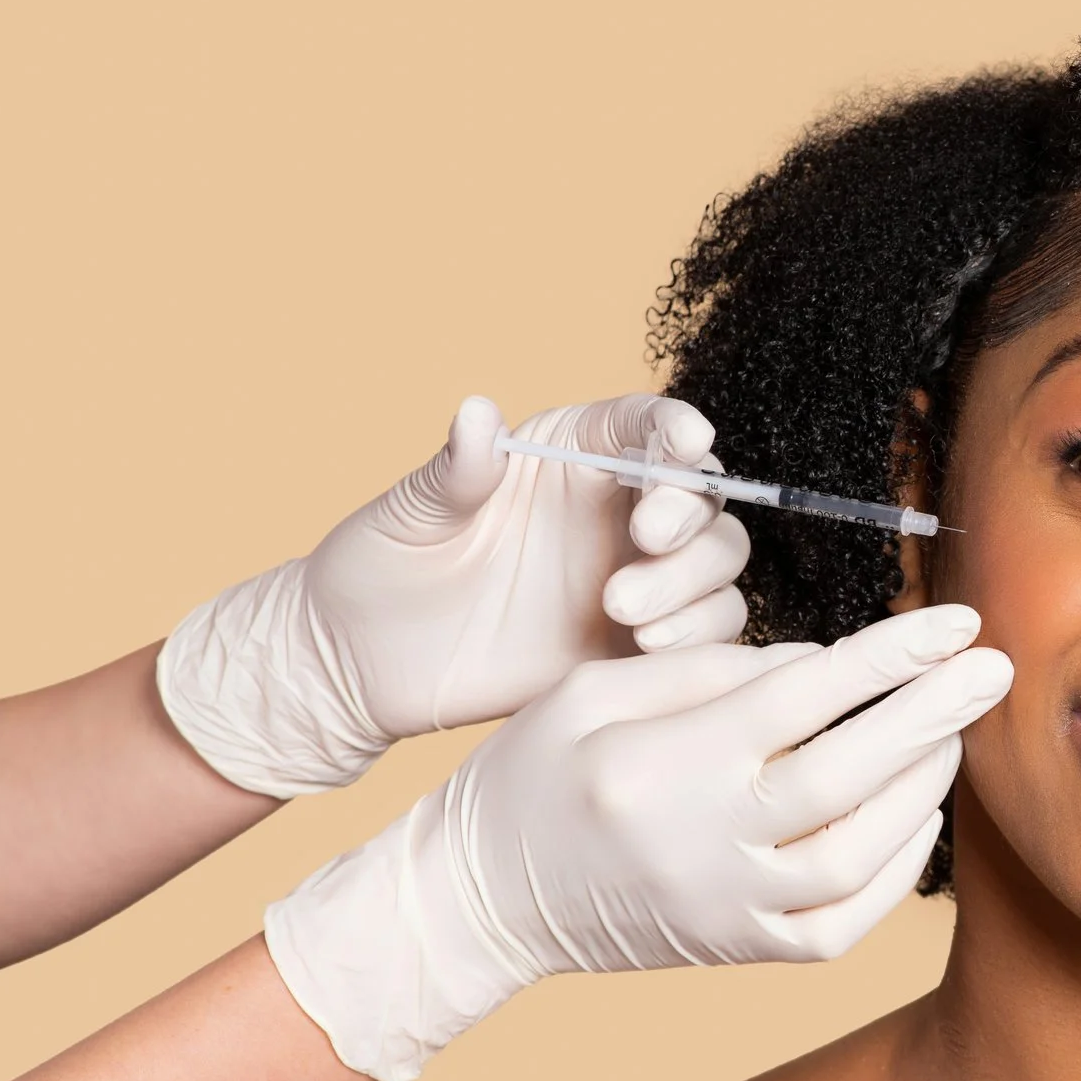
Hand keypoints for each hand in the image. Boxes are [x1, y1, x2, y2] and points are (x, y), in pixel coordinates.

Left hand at [158, 393, 750, 796]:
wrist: (364, 668)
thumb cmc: (379, 571)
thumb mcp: (409, 516)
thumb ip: (457, 471)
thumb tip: (477, 412)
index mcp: (570, 457)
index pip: (644, 427)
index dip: (676, 430)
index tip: (686, 443)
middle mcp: (616, 511)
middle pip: (702, 499)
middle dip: (689, 518)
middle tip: (643, 543)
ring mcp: (636, 577)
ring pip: (717, 565)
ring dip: (695, 584)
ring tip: (629, 616)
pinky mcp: (638, 643)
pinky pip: (707, 631)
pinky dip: (700, 636)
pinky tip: (648, 649)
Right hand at [263, 604, 1012, 1080]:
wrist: (484, 899)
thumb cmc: (537, 772)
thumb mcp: (596, 690)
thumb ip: (712, 670)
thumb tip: (824, 661)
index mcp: (667, 762)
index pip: (805, 696)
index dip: (892, 655)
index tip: (956, 619)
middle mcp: (705, 841)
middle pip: (849, 774)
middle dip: (934, 714)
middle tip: (997, 668)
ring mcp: (729, 907)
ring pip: (862, 853)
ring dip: (926, 788)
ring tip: (958, 731)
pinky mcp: (743, 950)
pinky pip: (847, 918)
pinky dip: (899, 865)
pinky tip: (920, 813)